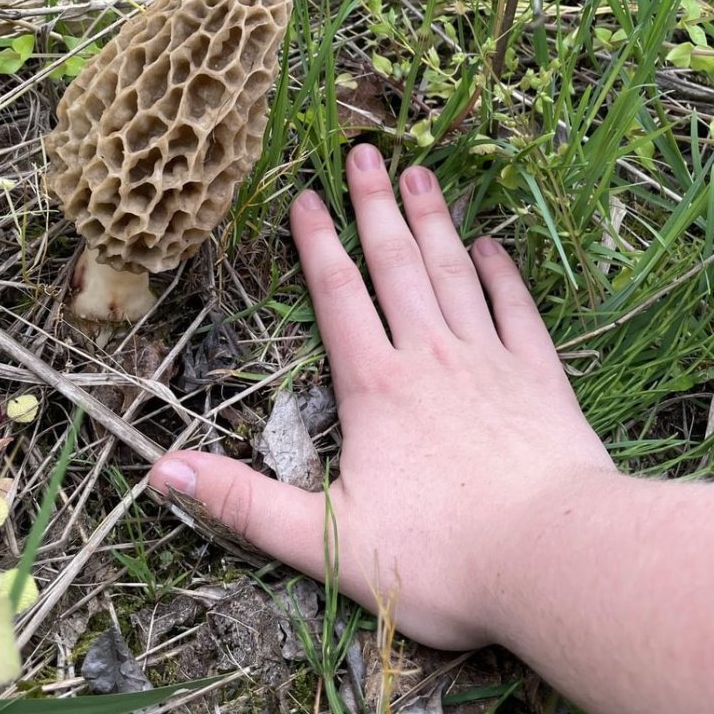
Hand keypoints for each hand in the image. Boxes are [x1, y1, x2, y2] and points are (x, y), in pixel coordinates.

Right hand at [150, 144, 615, 648]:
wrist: (551, 561)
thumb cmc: (437, 555)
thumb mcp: (323, 540)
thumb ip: (243, 502)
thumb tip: (161, 472)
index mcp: (375, 387)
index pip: (338, 296)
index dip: (318, 244)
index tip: (306, 196)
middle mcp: (431, 356)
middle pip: (397, 265)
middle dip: (375, 206)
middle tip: (365, 152)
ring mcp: (490, 360)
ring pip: (455, 273)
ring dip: (434, 222)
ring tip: (420, 174)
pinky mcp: (540, 378)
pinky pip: (516, 309)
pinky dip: (503, 274)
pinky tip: (493, 247)